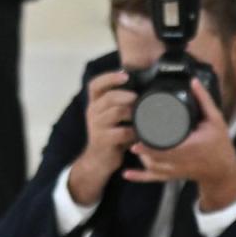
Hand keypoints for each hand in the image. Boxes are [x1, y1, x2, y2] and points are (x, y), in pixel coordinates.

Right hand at [68, 70, 137, 205]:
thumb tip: (142, 89)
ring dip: (133, 112)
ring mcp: (97, 127)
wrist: (98, 160)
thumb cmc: (110, 136)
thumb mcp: (110, 117)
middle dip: (127, 95)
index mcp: (94, 104)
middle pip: (109, 97)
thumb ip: (119, 104)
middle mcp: (92, 112)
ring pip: (116, 112)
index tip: (125, 75)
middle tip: (140, 99)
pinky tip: (141, 132)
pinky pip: (122, 132)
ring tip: (143, 114)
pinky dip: (134, 131)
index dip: (110, 78)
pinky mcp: (104, 140)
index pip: (96, 85)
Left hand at [123, 77, 235, 211]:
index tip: (137, 134)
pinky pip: (153, 178)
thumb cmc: (220, 145)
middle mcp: (180, 161)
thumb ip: (204, 101)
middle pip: (154, 157)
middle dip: (140, 147)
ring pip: (151, 167)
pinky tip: (127, 174)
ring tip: (131, 145)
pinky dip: (140, 177)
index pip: (165, 146)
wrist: (222, 171)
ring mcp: (174, 171)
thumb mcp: (215, 120)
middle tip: (129, 134)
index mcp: (189, 147)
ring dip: (139, 157)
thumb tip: (193, 82)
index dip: (149, 143)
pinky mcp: (172, 176)